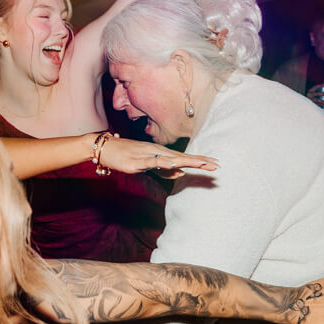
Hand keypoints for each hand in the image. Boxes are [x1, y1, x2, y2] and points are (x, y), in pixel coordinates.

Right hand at [99, 136, 217, 177]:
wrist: (107, 149)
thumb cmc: (127, 157)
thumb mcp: (148, 165)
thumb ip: (164, 170)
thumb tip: (180, 174)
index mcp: (162, 154)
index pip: (184, 158)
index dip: (200, 161)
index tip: (215, 164)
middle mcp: (158, 152)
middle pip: (182, 158)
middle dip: (199, 161)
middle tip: (216, 165)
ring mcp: (148, 155)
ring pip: (171, 159)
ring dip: (186, 161)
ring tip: (201, 163)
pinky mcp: (138, 161)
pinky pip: (152, 162)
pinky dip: (163, 164)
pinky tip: (173, 166)